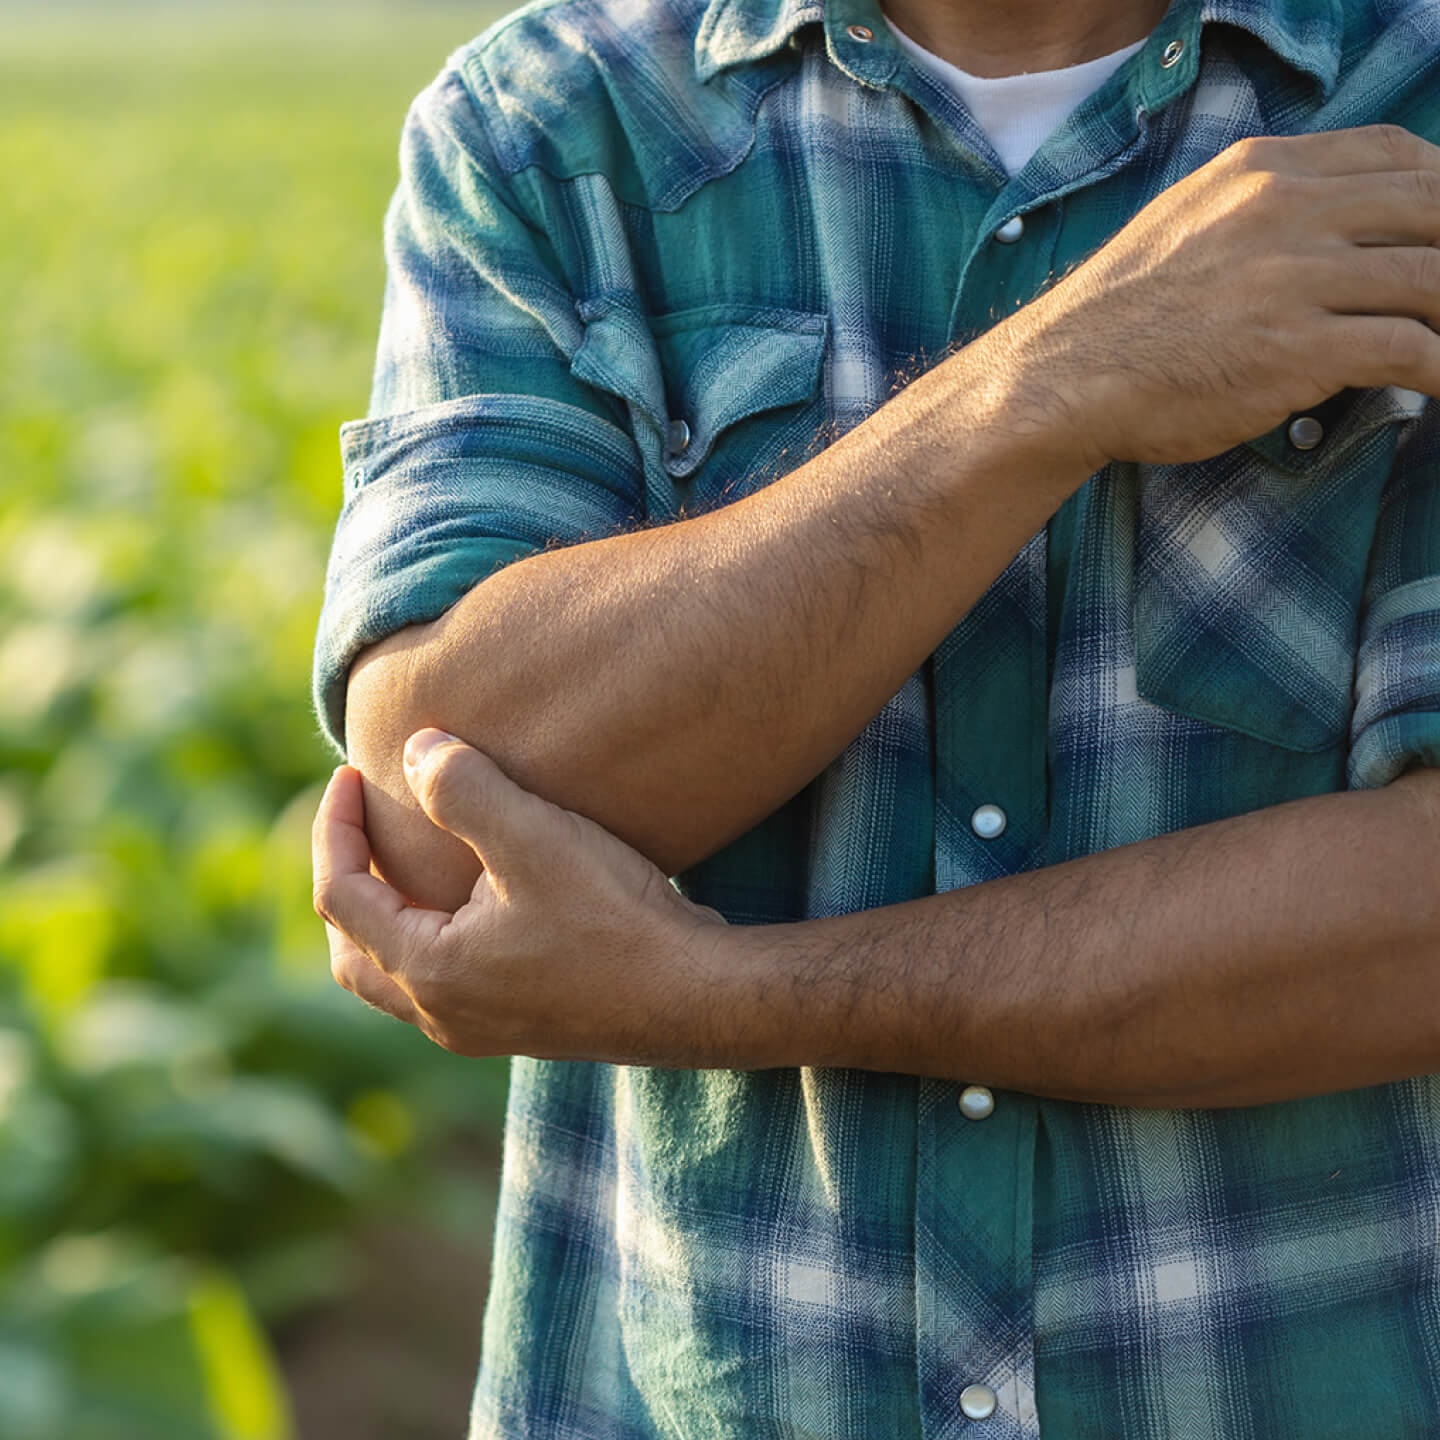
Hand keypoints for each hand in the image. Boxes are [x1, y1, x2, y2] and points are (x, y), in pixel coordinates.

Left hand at [311, 729, 733, 1063]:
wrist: (697, 995)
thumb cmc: (615, 918)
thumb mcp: (534, 838)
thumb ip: (462, 788)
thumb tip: (414, 749)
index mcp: (428, 969)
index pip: (340, 897)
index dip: (334, 827)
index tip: (350, 773)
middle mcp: (441, 1013)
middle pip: (353, 953)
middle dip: (346, 882)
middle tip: (361, 824)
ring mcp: (480, 1028)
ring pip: (395, 977)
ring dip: (385, 918)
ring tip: (405, 861)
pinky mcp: (519, 1026)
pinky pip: (441, 986)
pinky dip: (428, 938)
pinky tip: (471, 901)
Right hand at [1004, 122, 1439, 465]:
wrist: (1060, 379)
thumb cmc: (1114, 320)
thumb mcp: (1183, 225)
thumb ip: (1255, 212)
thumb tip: (1318, 232)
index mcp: (1260, 173)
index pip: (1394, 153)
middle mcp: (1286, 209)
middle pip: (1434, 207)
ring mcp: (1295, 277)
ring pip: (1433, 279)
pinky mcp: (1299, 348)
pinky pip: (1412, 349)